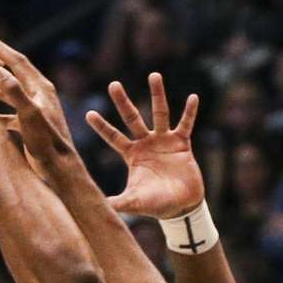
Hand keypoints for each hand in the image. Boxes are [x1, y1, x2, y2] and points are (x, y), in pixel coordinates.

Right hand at [0, 32, 76, 172]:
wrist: (60, 170)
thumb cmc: (47, 143)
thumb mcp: (29, 115)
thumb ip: (14, 91)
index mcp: (40, 88)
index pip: (16, 60)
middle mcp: (39, 97)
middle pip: (13, 73)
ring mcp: (36, 112)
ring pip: (10, 94)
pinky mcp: (33, 127)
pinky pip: (11, 113)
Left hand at [85, 75, 202, 218]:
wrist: (182, 207)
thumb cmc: (157, 205)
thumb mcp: (136, 202)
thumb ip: (120, 203)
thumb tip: (100, 207)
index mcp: (133, 155)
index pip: (114, 137)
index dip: (102, 127)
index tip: (89, 114)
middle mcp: (146, 143)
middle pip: (132, 118)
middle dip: (123, 102)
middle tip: (113, 84)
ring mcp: (164, 141)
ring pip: (160, 113)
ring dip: (157, 95)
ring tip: (154, 75)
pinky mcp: (182, 144)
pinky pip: (186, 125)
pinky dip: (190, 112)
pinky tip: (193, 97)